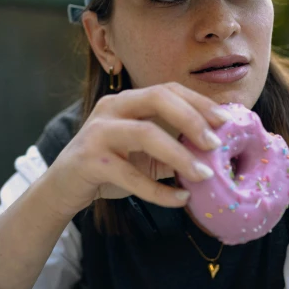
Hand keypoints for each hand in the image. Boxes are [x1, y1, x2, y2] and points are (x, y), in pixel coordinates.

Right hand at [43, 82, 230, 218]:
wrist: (62, 188)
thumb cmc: (109, 167)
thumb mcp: (145, 154)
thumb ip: (173, 148)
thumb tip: (216, 152)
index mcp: (127, 101)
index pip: (168, 89)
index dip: (199, 102)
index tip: (226, 120)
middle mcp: (112, 108)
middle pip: (157, 98)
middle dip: (192, 118)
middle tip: (216, 143)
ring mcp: (98, 132)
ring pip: (145, 134)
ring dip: (180, 155)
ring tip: (204, 175)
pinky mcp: (90, 161)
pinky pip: (131, 176)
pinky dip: (160, 190)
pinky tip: (180, 199)